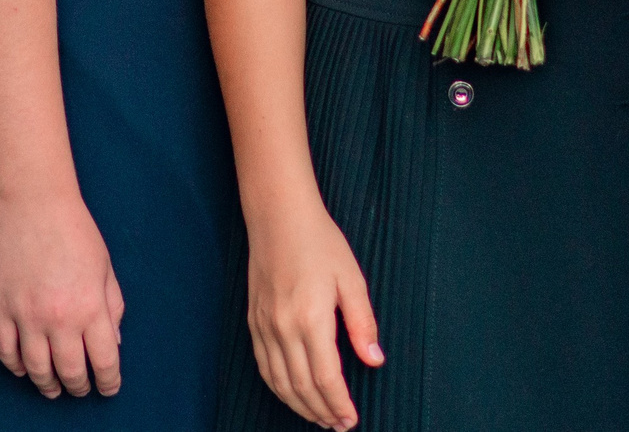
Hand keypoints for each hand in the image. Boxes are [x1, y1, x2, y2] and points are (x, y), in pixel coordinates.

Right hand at [0, 194, 124, 397]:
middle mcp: (60, 317)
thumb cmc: (74, 230)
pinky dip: (16, 367)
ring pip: (37, 369)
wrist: (33, 205)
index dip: (108, 381)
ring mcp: (27, 316)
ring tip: (53, 388)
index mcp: (91, 306)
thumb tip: (113, 341)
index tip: (109, 387)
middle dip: (79, 386)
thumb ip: (112, 306)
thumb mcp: (105, 267)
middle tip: (81, 389)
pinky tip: (25, 369)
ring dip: (47, 385)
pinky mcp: (1, 309)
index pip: (104, 360)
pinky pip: (6, 352)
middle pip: (70, 371)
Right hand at [243, 197, 383, 430]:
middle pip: (302, 386)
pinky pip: (264, 366)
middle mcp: (283, 328)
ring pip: (279, 382)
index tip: (352, 419)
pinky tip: (292, 395)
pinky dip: (278, 388)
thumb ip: (362, 324)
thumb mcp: (351, 279)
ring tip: (319, 418)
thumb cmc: (320, 243)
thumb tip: (374, 361)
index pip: (326, 377)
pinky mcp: (254, 321)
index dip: (339, 403)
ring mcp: (265, 326)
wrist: (279, 217)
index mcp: (311, 319)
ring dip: (300, 406)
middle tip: (339, 425)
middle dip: (322, 412)